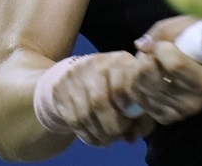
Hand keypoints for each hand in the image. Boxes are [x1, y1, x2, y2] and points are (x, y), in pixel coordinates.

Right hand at [35, 51, 155, 146]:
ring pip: (86, 115)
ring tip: (111, 139)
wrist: (72, 76)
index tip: (131, 116)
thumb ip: (141, 115)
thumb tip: (133, 136)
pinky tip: (97, 138)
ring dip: (102, 135)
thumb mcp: (131, 93)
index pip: (122, 79)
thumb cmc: (113, 88)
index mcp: (119, 62)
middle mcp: (95, 65)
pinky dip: (89, 136)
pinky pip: (75, 122)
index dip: (127, 99)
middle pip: (100, 101)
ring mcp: (74, 78)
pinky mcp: (60, 93)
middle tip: (122, 134)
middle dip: (115, 126)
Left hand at [127, 17, 201, 124]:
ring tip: (146, 61)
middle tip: (151, 52)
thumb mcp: (192, 27)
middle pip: (152, 77)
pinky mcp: (166, 118)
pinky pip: (138, 99)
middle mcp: (194, 101)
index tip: (163, 44)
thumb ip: (167, 32)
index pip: (175, 65)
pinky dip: (135, 84)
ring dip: (136, 70)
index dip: (161, 48)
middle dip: (145, 58)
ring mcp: (179, 112)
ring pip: (140, 88)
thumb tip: (142, 46)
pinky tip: (143, 75)